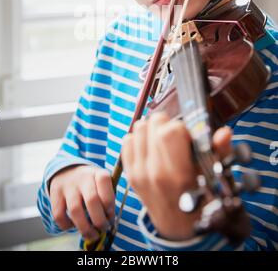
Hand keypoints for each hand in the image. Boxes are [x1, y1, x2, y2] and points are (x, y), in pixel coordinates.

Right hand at [49, 165, 114, 240]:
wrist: (68, 172)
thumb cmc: (92, 185)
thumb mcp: (103, 185)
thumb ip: (107, 200)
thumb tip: (108, 223)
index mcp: (99, 173)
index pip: (105, 184)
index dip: (110, 204)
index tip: (110, 217)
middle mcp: (83, 177)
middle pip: (92, 200)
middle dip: (99, 221)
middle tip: (103, 229)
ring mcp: (68, 185)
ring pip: (75, 210)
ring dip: (85, 228)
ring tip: (92, 235)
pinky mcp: (55, 194)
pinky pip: (59, 215)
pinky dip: (67, 225)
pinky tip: (74, 225)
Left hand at [121, 111, 231, 240]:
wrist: (181, 229)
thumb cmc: (202, 202)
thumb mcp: (217, 179)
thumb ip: (221, 152)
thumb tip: (224, 132)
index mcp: (178, 174)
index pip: (170, 131)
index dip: (182, 128)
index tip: (189, 138)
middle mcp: (154, 172)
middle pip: (153, 123)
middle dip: (168, 124)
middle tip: (177, 137)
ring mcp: (139, 173)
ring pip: (139, 128)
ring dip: (152, 130)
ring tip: (164, 142)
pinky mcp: (130, 174)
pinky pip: (127, 141)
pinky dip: (139, 140)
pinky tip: (152, 149)